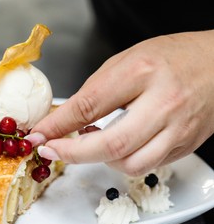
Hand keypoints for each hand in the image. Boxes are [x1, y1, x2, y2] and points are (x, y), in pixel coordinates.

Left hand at [29, 31, 213, 175]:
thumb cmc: (171, 57)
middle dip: (72, 154)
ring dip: (99, 160)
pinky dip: (123, 161)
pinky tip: (116, 146)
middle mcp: (163, 104)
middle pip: (110, 145)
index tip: (39, 135)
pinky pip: (147, 166)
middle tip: (53, 151)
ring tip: (90, 143)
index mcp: (142, 73)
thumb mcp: (126, 61)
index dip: (57, 125)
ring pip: (129, 165)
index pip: (88, 106)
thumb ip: (95, 91)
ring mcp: (178, 129)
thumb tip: (63, 119)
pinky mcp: (185, 146)